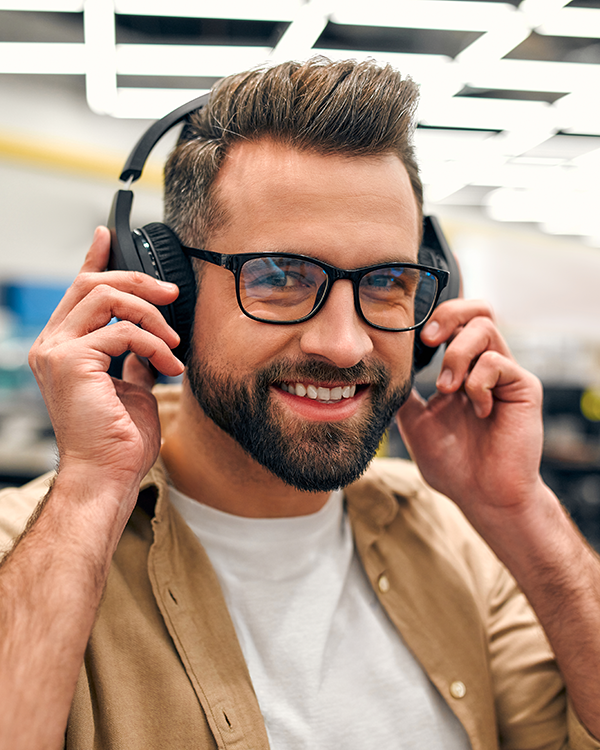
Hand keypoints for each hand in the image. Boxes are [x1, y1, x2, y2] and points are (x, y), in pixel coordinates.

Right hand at [29, 227, 184, 494]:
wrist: (109, 474)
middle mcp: (51, 345)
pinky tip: (169, 366)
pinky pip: (122, 332)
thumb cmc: (119, 439)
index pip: (77, 291)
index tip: (110, 235)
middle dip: (138, 281)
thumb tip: (150, 339)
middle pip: (92, 285)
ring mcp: (56, 352)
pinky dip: (154, 345)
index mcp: (62, 349)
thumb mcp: (131, 386)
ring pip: (106, 298)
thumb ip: (132, 356)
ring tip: (173, 344)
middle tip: (172, 294)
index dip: (94, 258)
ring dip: (151, 315)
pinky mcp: (71, 361)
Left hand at [397, 299, 544, 525]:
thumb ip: (403, 393)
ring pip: (484, 327)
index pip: (453, 323)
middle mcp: (485, 366)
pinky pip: (497, 362)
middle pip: (476, 309)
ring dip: (456, 354)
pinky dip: (476, 382)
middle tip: (427, 338)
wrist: (483, 497)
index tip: (409, 337)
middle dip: (448, 314)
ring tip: (447, 389)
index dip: (432, 318)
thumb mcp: (415, 422)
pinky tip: (477, 410)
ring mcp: (505, 375)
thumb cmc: (453, 465)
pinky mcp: (523, 388)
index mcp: (461, 370)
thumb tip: (378, 370)